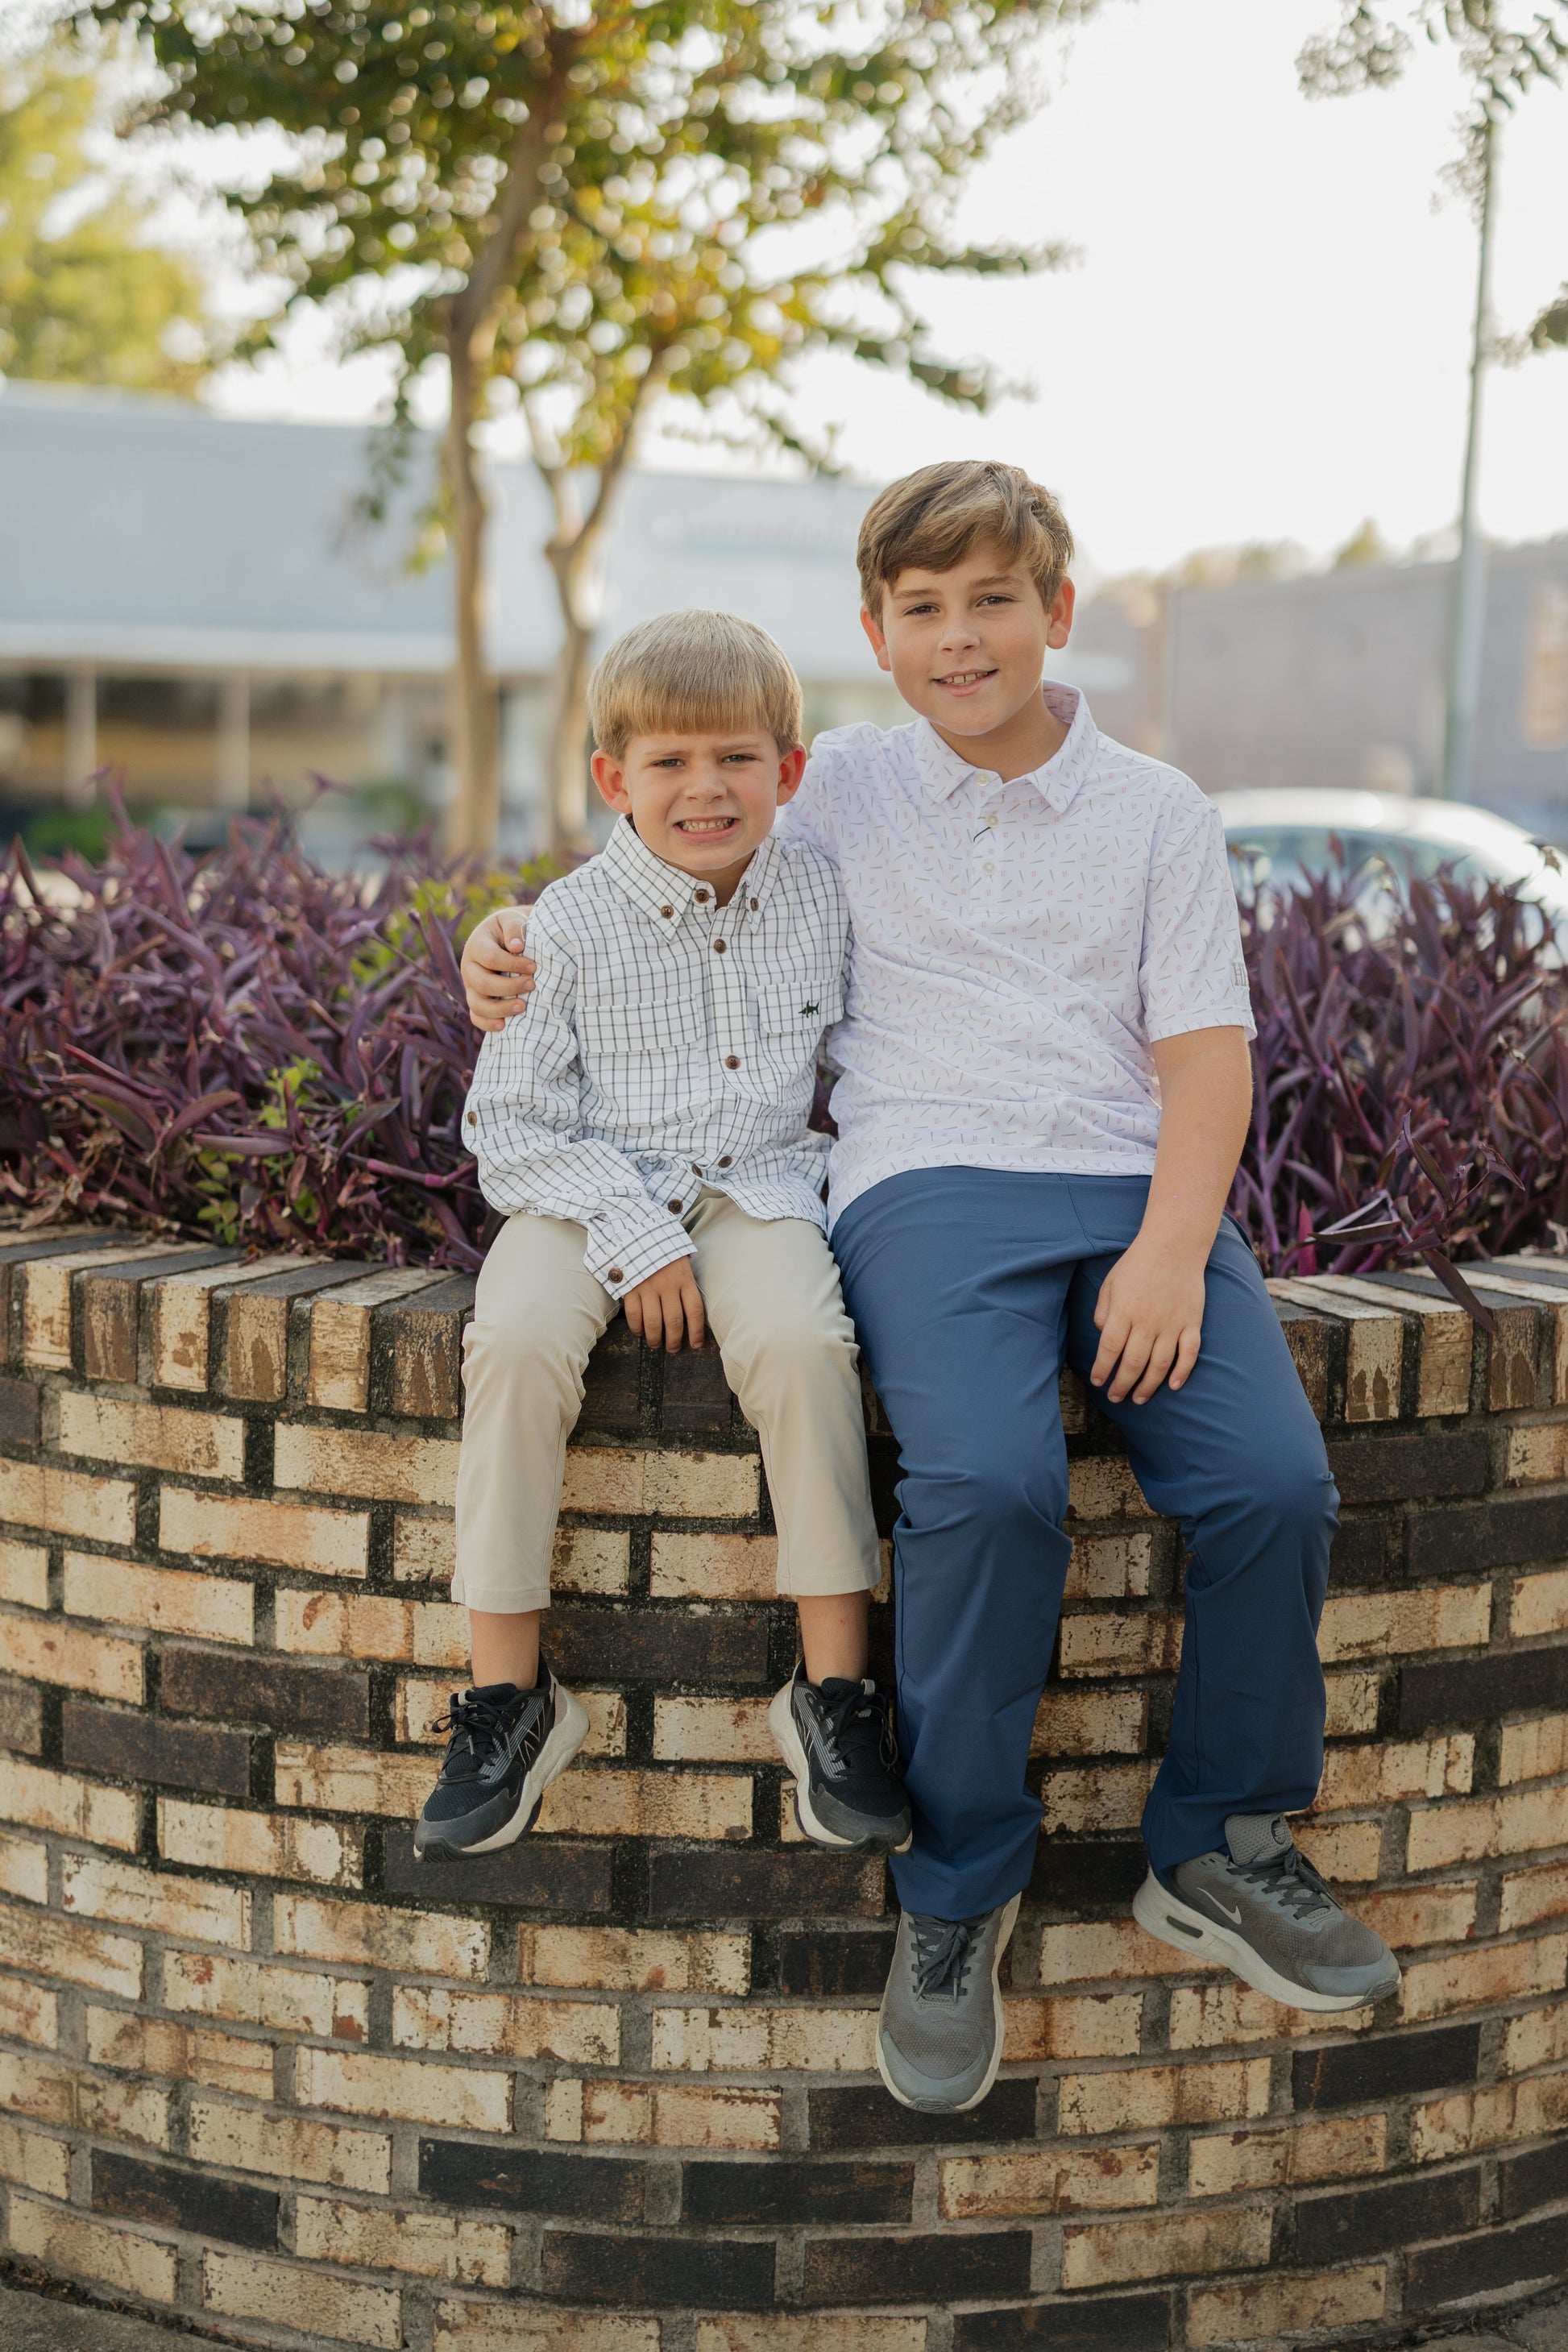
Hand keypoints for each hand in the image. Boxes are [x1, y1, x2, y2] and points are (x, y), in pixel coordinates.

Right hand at [461, 907, 534, 1032]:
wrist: (506, 939)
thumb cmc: (511, 930)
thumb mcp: (512, 920)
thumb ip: (514, 928)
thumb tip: (516, 947)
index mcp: (476, 946)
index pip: (490, 958)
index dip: (512, 964)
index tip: (533, 967)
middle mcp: (469, 968)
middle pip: (483, 983)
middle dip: (509, 987)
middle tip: (532, 985)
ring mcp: (470, 987)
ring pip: (477, 1004)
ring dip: (500, 1009)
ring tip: (523, 1007)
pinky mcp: (476, 1001)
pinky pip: (476, 1017)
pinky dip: (488, 1024)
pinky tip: (504, 1025)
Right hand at [622, 1258, 705, 1351]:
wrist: (639, 1232)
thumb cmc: (664, 1252)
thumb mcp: (681, 1264)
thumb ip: (686, 1285)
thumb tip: (691, 1314)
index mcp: (685, 1279)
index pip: (695, 1311)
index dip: (697, 1332)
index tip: (696, 1344)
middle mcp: (668, 1285)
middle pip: (674, 1322)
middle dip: (674, 1340)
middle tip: (673, 1348)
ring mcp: (648, 1286)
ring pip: (653, 1322)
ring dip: (655, 1338)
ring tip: (655, 1344)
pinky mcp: (630, 1287)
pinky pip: (634, 1314)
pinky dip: (636, 1327)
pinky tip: (639, 1331)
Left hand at [1089, 1238, 1204, 1404]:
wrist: (1174, 1246)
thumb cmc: (1137, 1264)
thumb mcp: (1110, 1283)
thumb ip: (1103, 1311)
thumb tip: (1101, 1335)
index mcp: (1124, 1310)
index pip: (1109, 1349)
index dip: (1102, 1369)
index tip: (1098, 1381)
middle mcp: (1147, 1321)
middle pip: (1133, 1362)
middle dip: (1122, 1385)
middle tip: (1115, 1398)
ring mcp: (1172, 1324)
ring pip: (1160, 1364)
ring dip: (1148, 1386)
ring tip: (1139, 1399)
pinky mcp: (1192, 1323)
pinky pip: (1189, 1353)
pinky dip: (1183, 1372)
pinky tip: (1173, 1386)